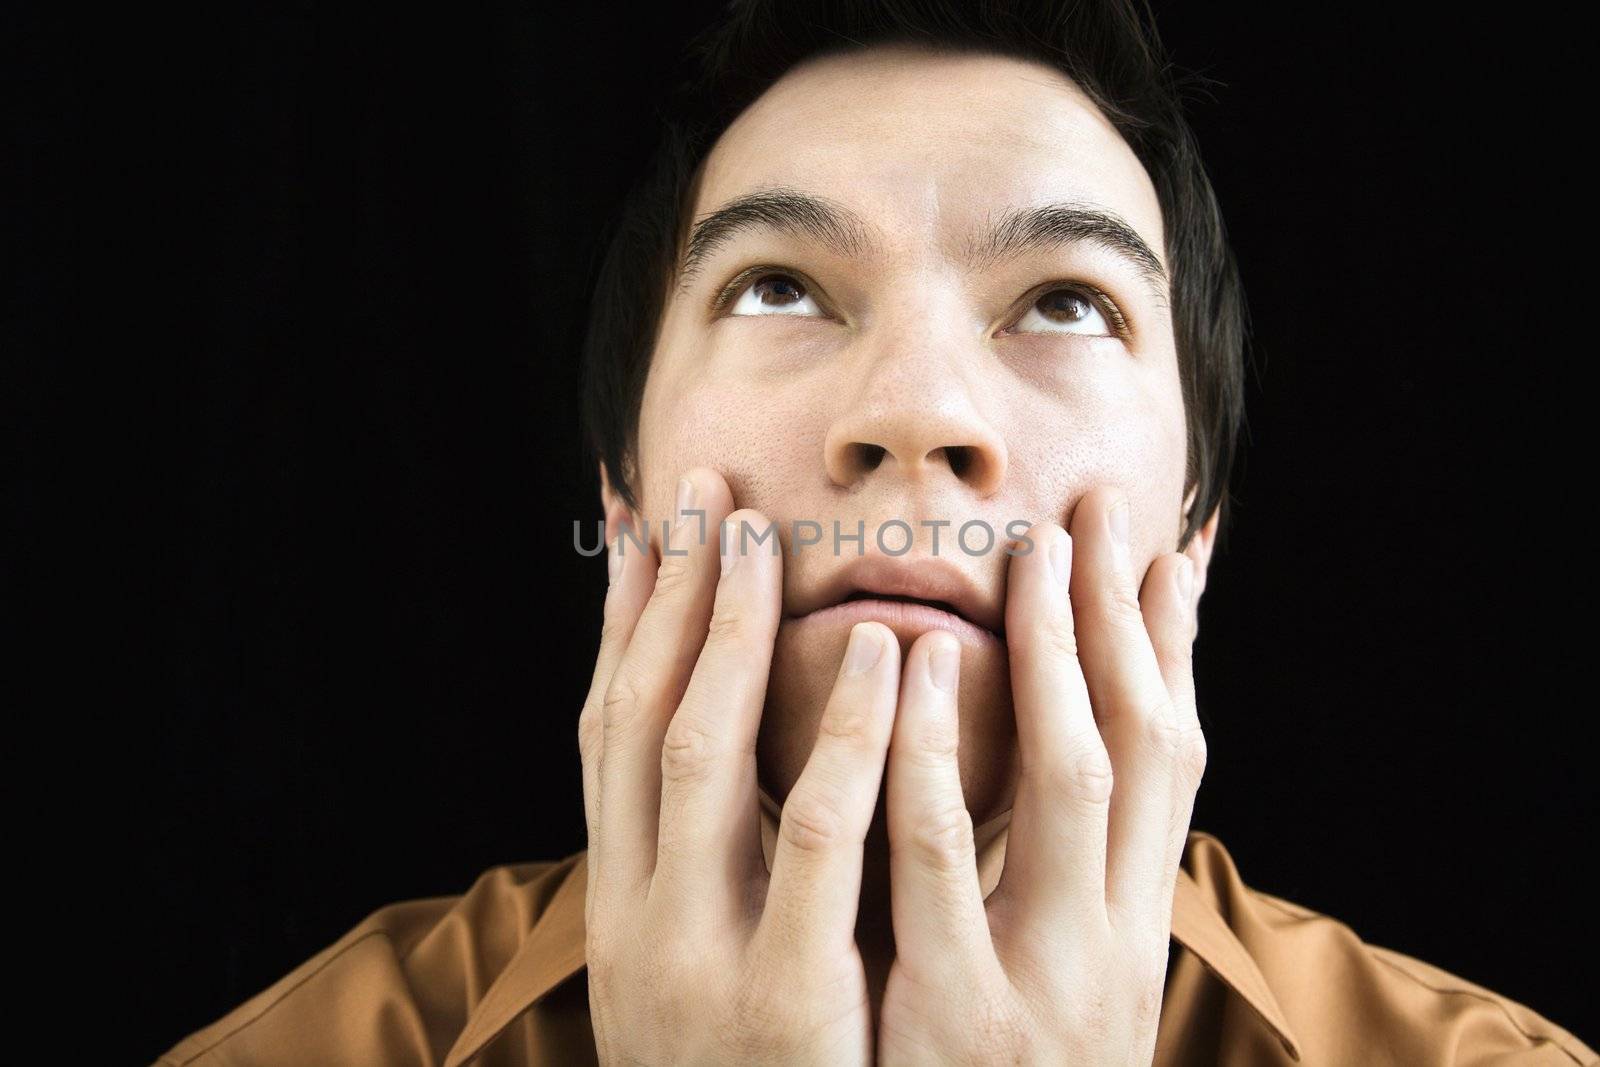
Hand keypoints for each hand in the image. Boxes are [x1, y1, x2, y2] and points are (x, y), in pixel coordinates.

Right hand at [578, 467, 903, 1065]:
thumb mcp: (705, 986)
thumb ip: (719, 887)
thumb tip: (743, 782)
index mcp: (625, 910)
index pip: (609, 737)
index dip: (621, 628)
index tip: (639, 528)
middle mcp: (638, 921)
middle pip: (638, 721)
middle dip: (663, 600)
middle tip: (693, 488)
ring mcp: (701, 959)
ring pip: (701, 757)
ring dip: (726, 638)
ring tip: (760, 537)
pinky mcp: (786, 1004)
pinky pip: (817, 845)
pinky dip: (843, 742)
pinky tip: (878, 657)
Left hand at [876, 486, 1205, 1065]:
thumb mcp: (1051, 989)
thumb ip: (1046, 886)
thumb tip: (1050, 774)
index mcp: (1130, 936)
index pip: (1174, 765)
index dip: (1174, 652)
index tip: (1169, 551)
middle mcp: (1109, 952)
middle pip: (1142, 751)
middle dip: (1122, 622)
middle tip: (1100, 509)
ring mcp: (1034, 980)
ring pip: (1062, 783)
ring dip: (1048, 657)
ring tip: (1025, 554)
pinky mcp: (948, 1016)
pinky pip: (931, 861)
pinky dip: (930, 751)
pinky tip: (915, 664)